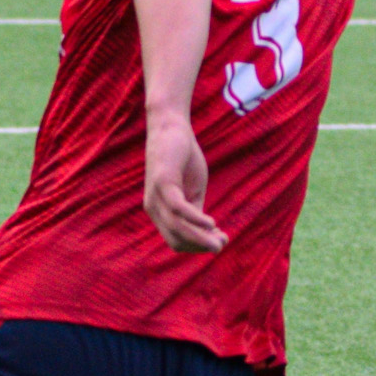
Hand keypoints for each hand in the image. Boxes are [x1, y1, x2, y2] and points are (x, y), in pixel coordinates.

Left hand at [144, 116, 226, 254]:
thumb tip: (208, 235)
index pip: (177, 240)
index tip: (220, 242)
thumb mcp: (193, 190)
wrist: (171, 127)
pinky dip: (195, 219)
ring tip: (219, 241)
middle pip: (176, 240)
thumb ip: (195, 212)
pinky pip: (178, 209)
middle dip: (200, 246)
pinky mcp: (162, 183)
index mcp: (160, 212)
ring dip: (200, 238)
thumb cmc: (183, 158)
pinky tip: (211, 223)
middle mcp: (153, 208)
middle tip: (222, 244)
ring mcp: (156, 197)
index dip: (198, 247)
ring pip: (177, 229)